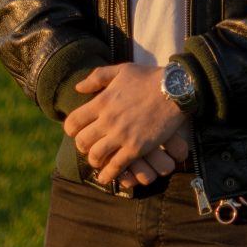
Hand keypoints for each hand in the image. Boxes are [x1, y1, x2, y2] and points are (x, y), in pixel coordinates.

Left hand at [63, 64, 188, 184]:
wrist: (175, 89)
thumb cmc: (150, 77)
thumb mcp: (122, 70)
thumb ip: (98, 77)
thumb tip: (78, 88)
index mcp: (102, 101)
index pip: (73, 122)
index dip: (71, 129)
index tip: (76, 131)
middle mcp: (108, 120)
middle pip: (82, 142)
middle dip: (82, 146)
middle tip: (89, 147)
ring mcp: (122, 135)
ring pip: (96, 156)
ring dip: (94, 161)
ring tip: (98, 161)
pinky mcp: (136, 147)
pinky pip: (116, 166)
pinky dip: (108, 174)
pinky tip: (106, 177)